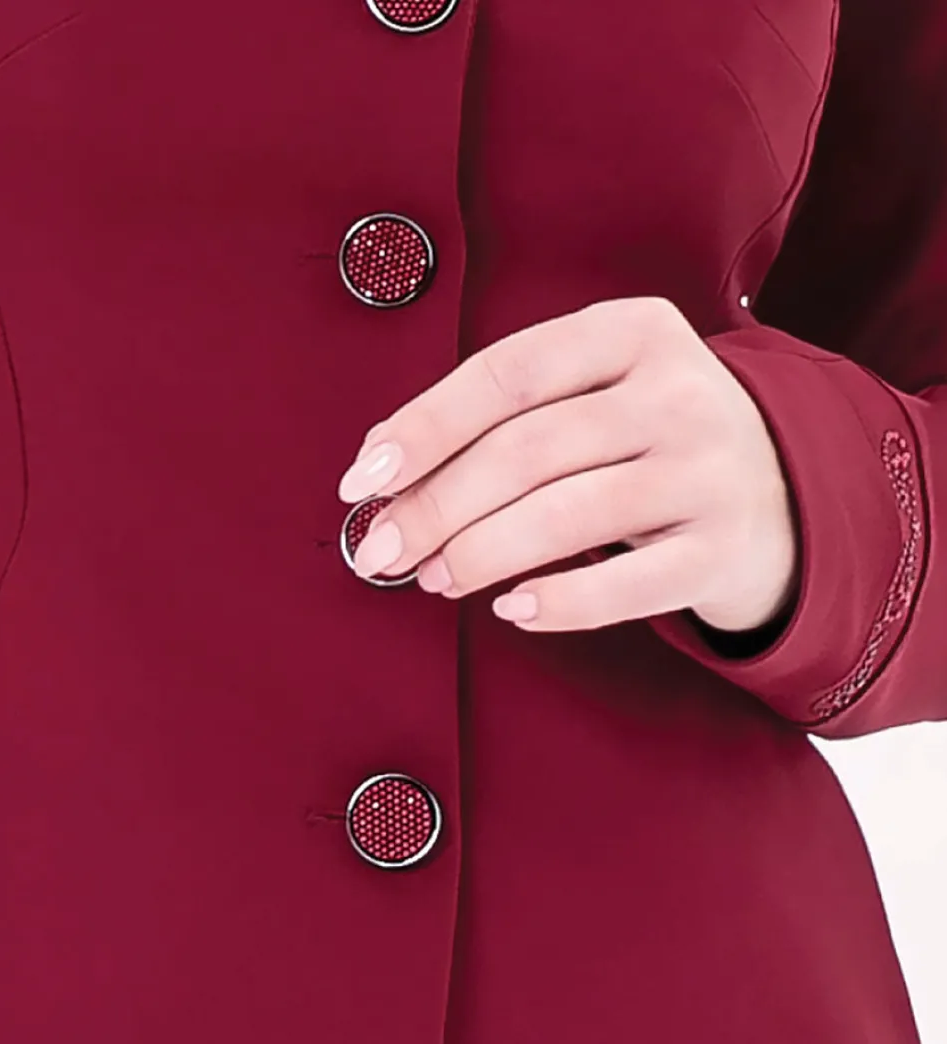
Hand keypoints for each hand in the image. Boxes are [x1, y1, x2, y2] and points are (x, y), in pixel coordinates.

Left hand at [337, 296, 801, 635]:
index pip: (507, 373)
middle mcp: (679, 393)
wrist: (782, 490)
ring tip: (432, 577)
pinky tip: (510, 609)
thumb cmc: (646, 439)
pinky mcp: (719, 549)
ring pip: (565, 517)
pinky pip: (622, 586)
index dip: (425, 426)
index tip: (363, 477)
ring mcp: (708, 472)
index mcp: (633, 331)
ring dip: (479, 553)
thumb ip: (501, 414)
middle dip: (436, 506)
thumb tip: (383, 468)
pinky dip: (557, 604)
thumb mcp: (593, 391)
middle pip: (525, 451)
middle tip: (381, 548)